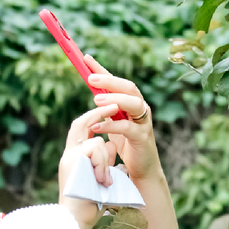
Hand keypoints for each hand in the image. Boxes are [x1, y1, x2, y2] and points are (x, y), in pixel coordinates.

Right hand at [58, 103, 120, 228]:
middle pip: (81, 124)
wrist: (75, 221)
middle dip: (99, 113)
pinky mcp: (73, 161)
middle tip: (115, 106)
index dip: (94, 118)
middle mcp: (69, 155)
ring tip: (104, 182)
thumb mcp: (100, 178)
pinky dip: (103, 165)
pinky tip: (102, 181)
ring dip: (105, 160)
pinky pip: (95, 150)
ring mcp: (69, 157)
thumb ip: (103, 161)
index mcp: (74, 158)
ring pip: (96, 142)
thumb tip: (110, 144)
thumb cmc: (89, 206)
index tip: (108, 110)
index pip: (81, 130)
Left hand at [83, 54, 162, 181]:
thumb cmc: (126, 144)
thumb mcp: (113, 122)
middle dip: (110, 80)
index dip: (102, 69)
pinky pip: (128, 127)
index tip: (85, 58)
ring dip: (114, 99)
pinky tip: (98, 126)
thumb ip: (106, 108)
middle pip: (129, 87)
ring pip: (133, 103)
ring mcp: (144, 122)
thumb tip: (93, 90)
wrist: (141, 170)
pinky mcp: (142, 138)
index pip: (116, 81)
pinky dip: (112, 125)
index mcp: (132, 103)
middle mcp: (140, 109)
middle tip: (91, 78)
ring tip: (96, 99)